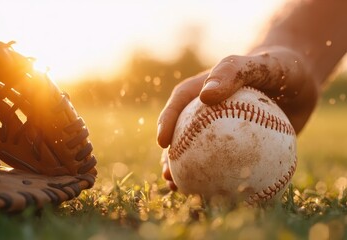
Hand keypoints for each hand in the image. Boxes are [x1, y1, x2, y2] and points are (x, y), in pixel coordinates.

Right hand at [157, 46, 318, 190]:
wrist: (302, 81)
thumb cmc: (278, 66)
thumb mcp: (259, 64)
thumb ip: (232, 72)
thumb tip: (205, 97)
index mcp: (204, 91)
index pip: (179, 104)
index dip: (166, 122)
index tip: (162, 143)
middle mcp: (208, 113)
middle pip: (183, 135)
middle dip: (171, 158)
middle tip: (169, 175)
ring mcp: (223, 132)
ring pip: (201, 155)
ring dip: (189, 173)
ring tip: (184, 190)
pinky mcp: (241, 146)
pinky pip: (230, 165)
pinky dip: (224, 180)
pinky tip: (226, 196)